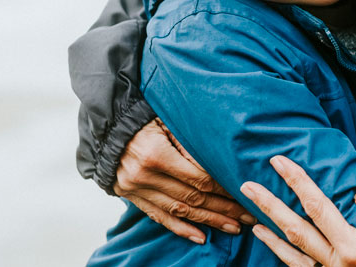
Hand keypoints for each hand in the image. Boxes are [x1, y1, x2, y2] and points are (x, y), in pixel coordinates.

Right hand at [115, 118, 254, 242]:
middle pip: (192, 198)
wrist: (107, 128)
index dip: (222, 188)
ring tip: (233, 227)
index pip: (198, 178)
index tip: (243, 193)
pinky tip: (200, 237)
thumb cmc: (143, 119)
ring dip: (208, 221)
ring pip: (179, 211)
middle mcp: (145, 176)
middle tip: (248, 216)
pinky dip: (180, 228)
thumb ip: (190, 142)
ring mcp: (136, 190)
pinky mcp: (132, 197)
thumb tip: (220, 162)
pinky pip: (159, 217)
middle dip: (223, 209)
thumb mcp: (167, 121)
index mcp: (156, 155)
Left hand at [241, 155, 355, 266]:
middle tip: (247, 185)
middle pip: (295, 229)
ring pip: (292, 254)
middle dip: (269, 205)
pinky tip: (274, 244)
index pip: (317, 206)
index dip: (296, 181)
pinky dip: (283, 257)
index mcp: (354, 247)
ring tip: (250, 216)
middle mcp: (337, 264)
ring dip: (270, 233)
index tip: (279, 162)